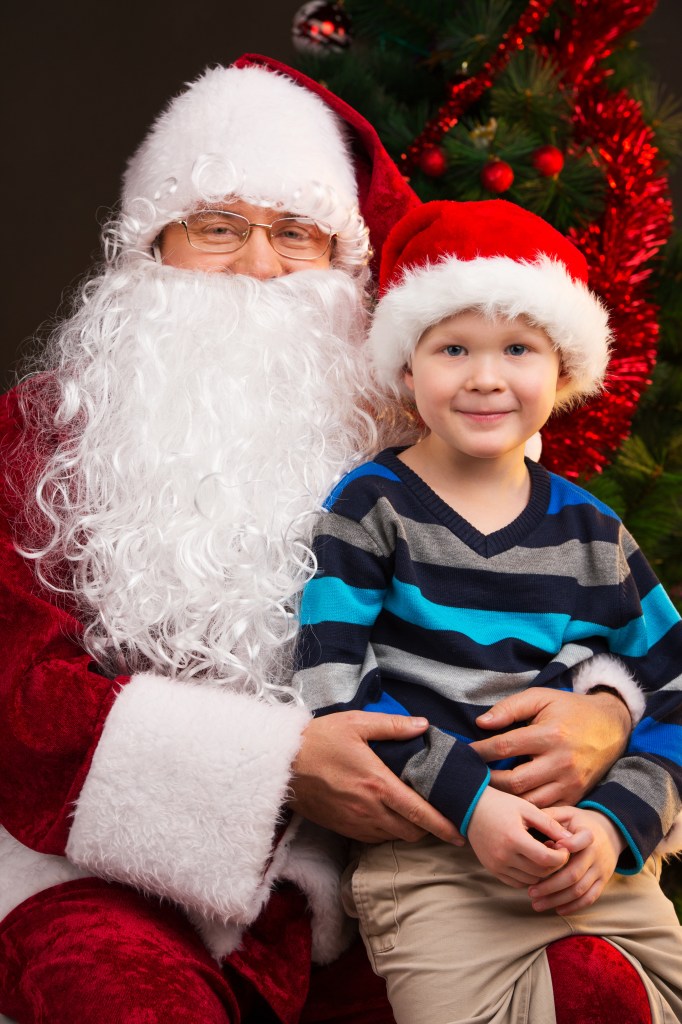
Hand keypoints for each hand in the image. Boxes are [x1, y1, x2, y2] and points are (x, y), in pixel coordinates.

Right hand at [288, 711, 462, 845]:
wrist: (282, 764)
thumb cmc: (320, 739)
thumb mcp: (356, 723)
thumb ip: (393, 727)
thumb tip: (423, 726)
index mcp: (378, 783)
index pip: (419, 812)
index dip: (443, 825)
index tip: (461, 832)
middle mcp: (369, 809)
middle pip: (411, 831)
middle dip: (429, 828)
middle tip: (440, 816)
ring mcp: (355, 822)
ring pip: (394, 837)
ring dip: (408, 829)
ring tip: (416, 815)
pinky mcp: (343, 828)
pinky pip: (374, 838)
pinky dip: (387, 831)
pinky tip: (388, 815)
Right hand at [466, 787, 571, 887]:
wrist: (471, 807)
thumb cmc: (501, 804)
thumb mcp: (527, 808)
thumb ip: (550, 824)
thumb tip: (572, 839)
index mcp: (514, 838)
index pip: (546, 859)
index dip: (561, 857)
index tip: (564, 847)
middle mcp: (503, 856)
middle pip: (540, 872)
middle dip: (554, 865)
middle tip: (556, 851)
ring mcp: (496, 865)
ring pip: (530, 881)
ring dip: (541, 872)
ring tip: (543, 854)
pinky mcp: (492, 870)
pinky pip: (517, 883)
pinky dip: (528, 876)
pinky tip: (530, 861)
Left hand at [470, 688, 629, 806]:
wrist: (611, 726)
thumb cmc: (570, 709)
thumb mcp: (541, 697)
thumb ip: (510, 708)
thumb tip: (481, 723)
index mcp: (550, 734)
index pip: (505, 747)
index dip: (481, 752)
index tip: (466, 753)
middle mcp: (561, 762)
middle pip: (514, 781)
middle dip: (489, 781)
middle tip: (473, 778)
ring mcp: (570, 783)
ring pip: (529, 802)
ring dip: (506, 800)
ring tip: (488, 792)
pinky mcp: (576, 796)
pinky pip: (547, 811)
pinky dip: (527, 811)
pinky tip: (512, 804)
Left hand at [527, 807, 624, 913]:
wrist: (610, 831)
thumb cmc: (580, 822)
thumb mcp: (568, 813)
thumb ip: (550, 817)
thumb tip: (527, 820)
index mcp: (588, 834)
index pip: (580, 841)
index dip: (565, 847)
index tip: (543, 853)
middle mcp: (596, 854)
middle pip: (574, 874)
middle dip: (550, 886)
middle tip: (530, 892)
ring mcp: (601, 870)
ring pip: (580, 890)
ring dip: (557, 899)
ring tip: (537, 904)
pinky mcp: (603, 881)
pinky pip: (590, 898)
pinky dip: (573, 906)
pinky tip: (557, 909)